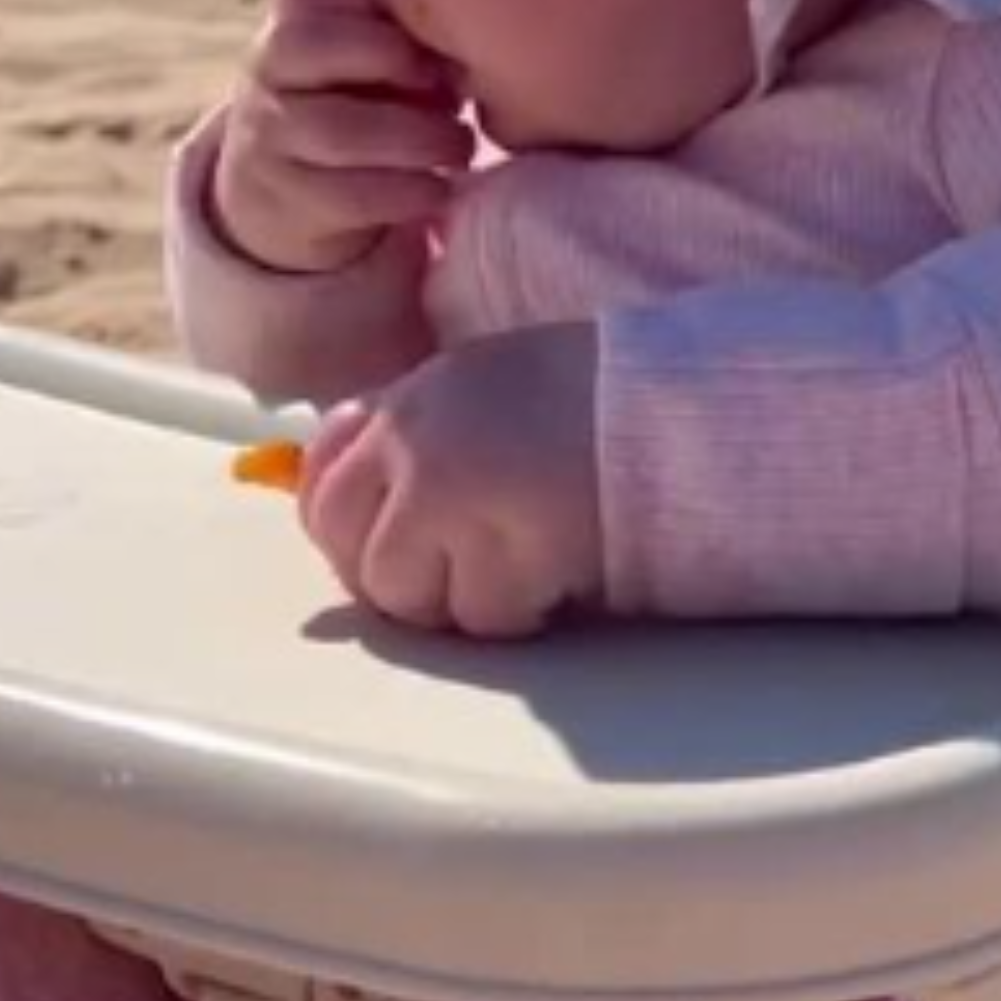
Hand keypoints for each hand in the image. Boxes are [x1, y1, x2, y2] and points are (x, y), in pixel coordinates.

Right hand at [210, 0, 476, 274]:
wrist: (300, 200)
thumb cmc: (368, 110)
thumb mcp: (383, 60)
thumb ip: (412, 29)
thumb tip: (473, 10)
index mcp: (294, 20)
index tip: (438, 24)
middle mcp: (270, 69)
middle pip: (315, 44)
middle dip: (395, 62)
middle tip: (454, 91)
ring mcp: (271, 135)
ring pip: (337, 128)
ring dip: (414, 139)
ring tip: (459, 148)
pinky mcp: (288, 200)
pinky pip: (350, 194)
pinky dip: (406, 191)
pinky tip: (440, 189)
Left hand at [299, 322, 604, 638]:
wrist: (677, 404)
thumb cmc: (594, 397)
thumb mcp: (487, 384)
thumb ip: (421, 433)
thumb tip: (359, 512)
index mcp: (410, 402)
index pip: (324, 488)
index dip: (351, 537)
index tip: (397, 553)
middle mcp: (416, 447)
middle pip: (359, 556)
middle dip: (404, 583)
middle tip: (463, 581)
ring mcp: (454, 500)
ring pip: (412, 600)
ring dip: (462, 601)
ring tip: (518, 573)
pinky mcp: (506, 552)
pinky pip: (485, 617)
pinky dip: (519, 612)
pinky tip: (556, 579)